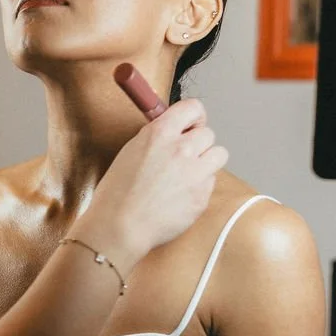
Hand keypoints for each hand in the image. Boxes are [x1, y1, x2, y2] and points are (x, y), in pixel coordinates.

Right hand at [79, 98, 228, 273]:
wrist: (120, 227)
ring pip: (219, 155)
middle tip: (185, 156)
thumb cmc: (117, 194)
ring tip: (188, 175)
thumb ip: (156, 139)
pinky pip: (211, 182)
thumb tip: (172, 133)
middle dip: (199, 143)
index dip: (195, 117)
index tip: (192, 124)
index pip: (193, 108)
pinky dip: (200, 187)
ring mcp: (195, 173)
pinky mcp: (202, 196)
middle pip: (208, 134)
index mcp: (159, 133)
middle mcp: (181, 149)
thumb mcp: (130, 152)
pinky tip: (180, 196)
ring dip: (207, 162)